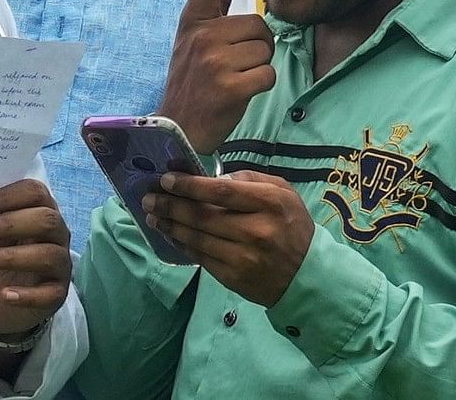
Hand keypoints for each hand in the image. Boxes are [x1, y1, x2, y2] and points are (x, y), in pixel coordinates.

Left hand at [0, 178, 72, 340]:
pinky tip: (4, 294)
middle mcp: (57, 235)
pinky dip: (27, 295)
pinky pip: (50, 294)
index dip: (7, 197)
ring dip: (12, 256)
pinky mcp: (57, 295)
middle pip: (47, 220)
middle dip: (9, 223)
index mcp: (42, 211)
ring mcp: (60, 266)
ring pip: (49, 255)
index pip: (35, 193)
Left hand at [150, 170, 313, 305]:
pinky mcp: (233, 277)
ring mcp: (243, 257)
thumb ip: (250, 179)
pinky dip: (182, 244)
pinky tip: (170, 234)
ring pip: (196, 238)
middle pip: (202, 216)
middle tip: (149, 198)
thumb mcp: (283, 192)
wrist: (306, 274)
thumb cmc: (292, 226)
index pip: (220, 191)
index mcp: (269, 203)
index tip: (166, 179)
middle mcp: (255, 230)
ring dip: (170, 226)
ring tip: (152, 216)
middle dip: (170, 205)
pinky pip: (200, 257)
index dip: (189, 185)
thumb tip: (213, 177)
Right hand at [159, 0, 275, 151]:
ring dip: (260, 65)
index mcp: (191, 22)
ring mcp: (215, 61)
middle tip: (238, 64)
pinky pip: (268, 73)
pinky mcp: (231, 87)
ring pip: (266, 49)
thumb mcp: (190, 43)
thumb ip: (212, 14)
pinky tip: (243, 93)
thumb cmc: (191, 85)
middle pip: (258, 24)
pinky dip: (262, 84)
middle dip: (258, 43)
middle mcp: (201, 36)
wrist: (177, 130)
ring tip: (237, 79)